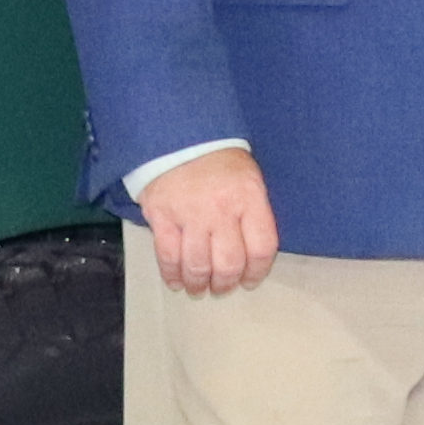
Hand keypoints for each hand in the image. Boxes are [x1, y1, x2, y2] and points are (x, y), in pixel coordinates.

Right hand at [141, 146, 278, 295]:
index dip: (256, 272)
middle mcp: (221, 208)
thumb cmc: (219, 161)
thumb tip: (252, 255)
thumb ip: (253, 214)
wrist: (178, 136)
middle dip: (226, 283)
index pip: (261, 248)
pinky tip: (176, 281)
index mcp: (249, 197)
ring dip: (199, 284)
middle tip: (221, 288)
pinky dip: (172, 275)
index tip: (249, 281)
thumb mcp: (249, 179)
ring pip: (198, 265)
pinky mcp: (162, 216)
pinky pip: (168, 256)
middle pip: (229, 263)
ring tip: (198, 288)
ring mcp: (190, 213)